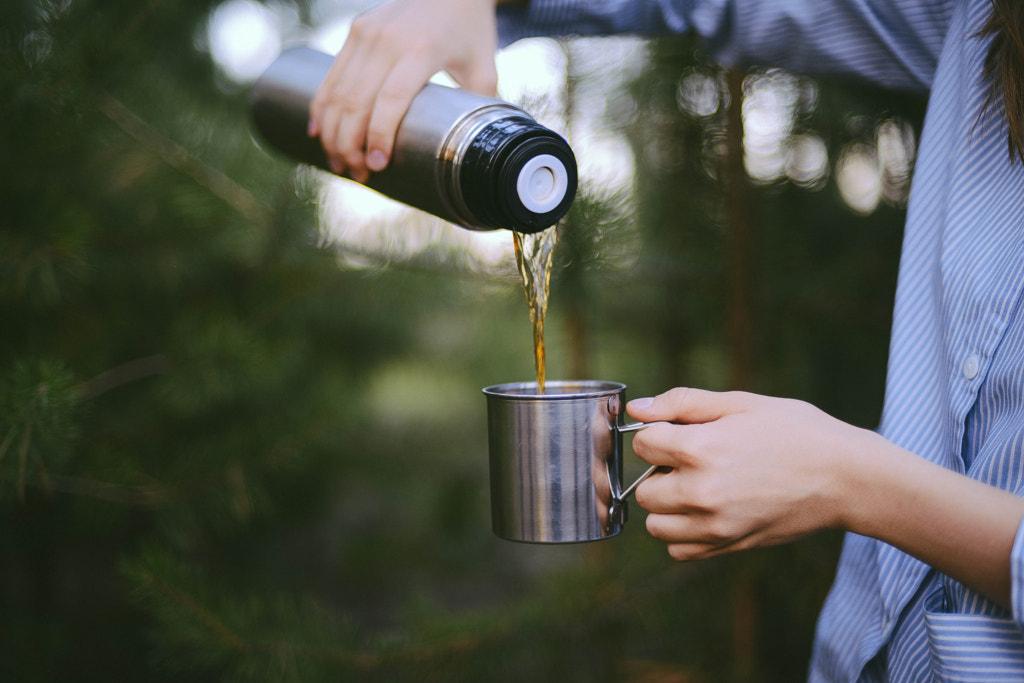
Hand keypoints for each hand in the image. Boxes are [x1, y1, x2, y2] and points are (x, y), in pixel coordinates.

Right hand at [308, 0, 499, 182]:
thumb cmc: (471, 30)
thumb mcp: (484, 68)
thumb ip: (479, 108)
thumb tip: (474, 149)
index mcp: (422, 48)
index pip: (391, 99)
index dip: (379, 136)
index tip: (378, 166)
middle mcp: (388, 39)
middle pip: (357, 101)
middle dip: (351, 144)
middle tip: (358, 175)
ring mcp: (366, 32)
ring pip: (338, 91)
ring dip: (334, 133)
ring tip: (340, 163)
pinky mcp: (356, 30)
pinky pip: (332, 75)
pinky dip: (322, 107)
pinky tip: (319, 133)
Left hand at [626, 388, 867, 560]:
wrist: (846, 477)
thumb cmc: (797, 431)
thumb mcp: (740, 403)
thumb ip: (682, 404)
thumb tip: (637, 409)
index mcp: (701, 449)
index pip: (642, 445)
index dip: (657, 434)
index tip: (679, 433)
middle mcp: (702, 492)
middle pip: (644, 490)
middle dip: (659, 472)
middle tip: (692, 460)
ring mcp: (716, 525)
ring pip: (656, 525)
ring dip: (667, 506)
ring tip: (698, 487)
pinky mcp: (729, 545)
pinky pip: (680, 550)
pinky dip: (683, 533)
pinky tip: (706, 511)